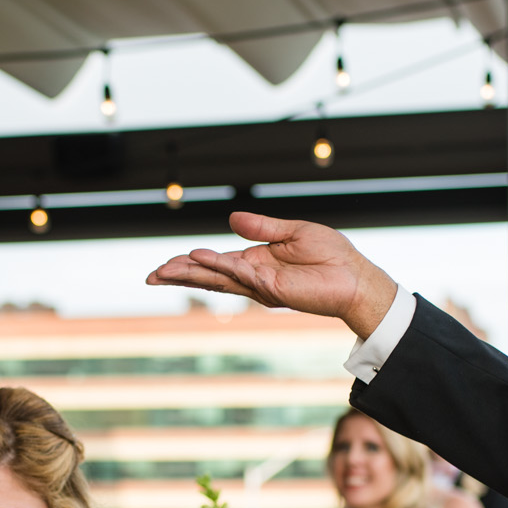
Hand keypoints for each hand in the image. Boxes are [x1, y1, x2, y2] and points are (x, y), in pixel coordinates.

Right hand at [147, 212, 398, 337]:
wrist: (355, 277)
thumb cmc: (331, 256)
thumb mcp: (292, 231)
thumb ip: (261, 227)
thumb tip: (231, 217)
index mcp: (255, 262)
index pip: (216, 264)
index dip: (190, 264)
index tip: (166, 264)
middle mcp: (253, 277)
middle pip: (209, 276)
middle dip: (180, 275)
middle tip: (152, 276)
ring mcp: (261, 286)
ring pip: (219, 278)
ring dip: (191, 274)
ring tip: (164, 271)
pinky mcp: (273, 289)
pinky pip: (243, 274)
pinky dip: (221, 266)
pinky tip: (200, 258)